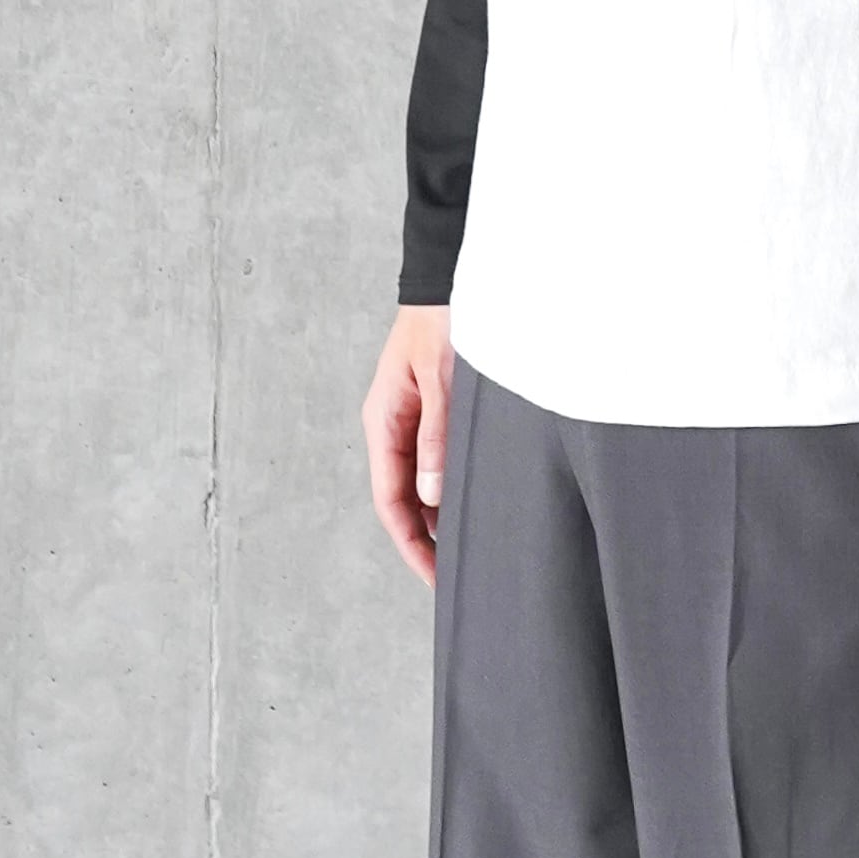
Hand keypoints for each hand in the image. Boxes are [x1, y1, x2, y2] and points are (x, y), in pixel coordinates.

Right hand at [363, 306, 454, 587]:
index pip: (391, 501)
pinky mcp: (433, 413)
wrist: (447, 279)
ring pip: (420, 485)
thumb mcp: (442, 379)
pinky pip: (436, 463)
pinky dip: (450, 490)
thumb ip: (437, 435)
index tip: (434, 577)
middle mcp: (394, 428)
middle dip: (426, 542)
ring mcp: (412, 421)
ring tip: (471, 550)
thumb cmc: (443, 321)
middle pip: (404, 501)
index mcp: (385, 423)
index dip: (412, 544)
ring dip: (439, 518)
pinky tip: (473, 507)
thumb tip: (432, 495)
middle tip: (458, 578)